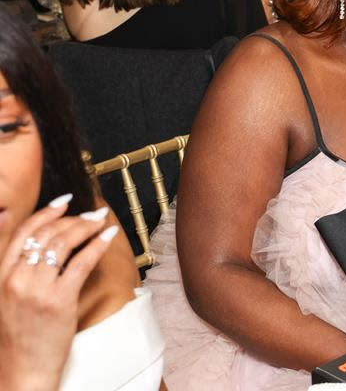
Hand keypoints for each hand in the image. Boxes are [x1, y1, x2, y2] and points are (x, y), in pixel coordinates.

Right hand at [0, 195, 118, 390]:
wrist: (23, 371)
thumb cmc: (18, 336)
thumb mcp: (5, 299)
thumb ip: (16, 270)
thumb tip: (36, 244)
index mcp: (0, 276)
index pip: (22, 233)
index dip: (45, 213)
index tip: (64, 202)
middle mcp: (15, 279)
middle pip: (46, 235)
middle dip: (71, 219)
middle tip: (91, 213)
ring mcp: (36, 289)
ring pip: (64, 244)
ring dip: (86, 227)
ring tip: (100, 221)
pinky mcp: (59, 300)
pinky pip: (82, 262)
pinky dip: (97, 244)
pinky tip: (108, 236)